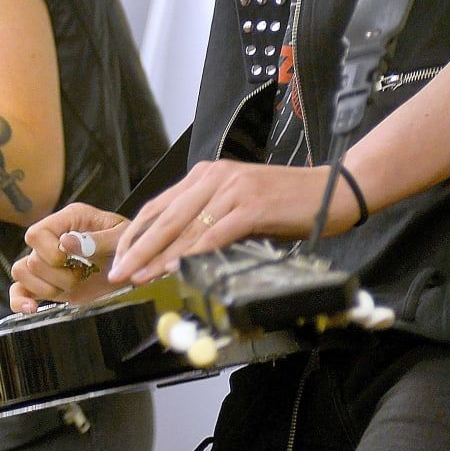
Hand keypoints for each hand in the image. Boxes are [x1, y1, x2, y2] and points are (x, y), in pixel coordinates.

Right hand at [9, 203, 129, 312]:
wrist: (136, 266)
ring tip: (71, 287)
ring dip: (45, 288)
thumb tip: (65, 242)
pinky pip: (19, 291)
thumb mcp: (121, 238)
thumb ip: (97, 239)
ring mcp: (48, 262)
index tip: (69, 260)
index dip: (48, 252)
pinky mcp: (48, 283)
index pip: (37, 233)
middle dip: (56, 275)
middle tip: (80, 277)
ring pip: (22, 273)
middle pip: (30, 258)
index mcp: (70, 219)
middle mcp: (54, 238)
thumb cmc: (130, 245)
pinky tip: (32, 309)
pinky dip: (20, 301)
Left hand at [108, 160, 359, 285]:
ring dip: (158, 255)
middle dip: (138, 248)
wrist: (331, 191)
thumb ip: (210, 220)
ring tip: (139, 276)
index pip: (160, 205)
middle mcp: (215, 176)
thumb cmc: (286, 204)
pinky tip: (178, 267)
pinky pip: (214, 232)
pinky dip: (194, 252)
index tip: (120, 257)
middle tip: (118, 272)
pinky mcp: (251, 205)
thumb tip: (176, 251)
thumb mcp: (239, 207)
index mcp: (208, 174)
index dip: (137, 233)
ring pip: (185, 226)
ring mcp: (233, 189)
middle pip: (166, 216)